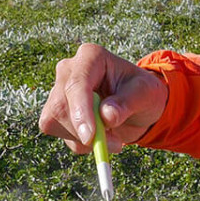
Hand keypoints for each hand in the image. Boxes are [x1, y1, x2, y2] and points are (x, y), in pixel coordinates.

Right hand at [37, 43, 168, 153]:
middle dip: (83, 130)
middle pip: (61, 104)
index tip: (90, 137)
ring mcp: (58, 90)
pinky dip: (79, 143)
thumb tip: (106, 116)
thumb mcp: (146, 93)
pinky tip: (97, 136)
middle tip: (114, 144)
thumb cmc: (141, 92)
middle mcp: (69, 70)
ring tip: (112, 135)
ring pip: (54, 120)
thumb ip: (128, 102)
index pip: (77, 83)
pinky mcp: (53, 111)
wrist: (136, 106)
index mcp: (91, 57)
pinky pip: (56, 132)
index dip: (80, 111)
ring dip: (83, 138)